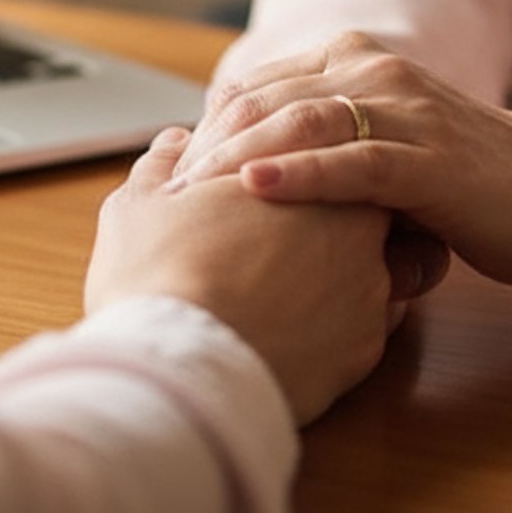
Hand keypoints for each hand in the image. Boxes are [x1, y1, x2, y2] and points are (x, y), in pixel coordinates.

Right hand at [86, 127, 430, 423]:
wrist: (175, 370)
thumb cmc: (157, 274)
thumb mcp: (142, 200)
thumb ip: (165, 162)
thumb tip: (175, 142)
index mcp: (311, 174)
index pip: (330, 156)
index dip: (296, 171)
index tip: (262, 191)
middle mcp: (357, 228)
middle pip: (359, 211)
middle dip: (325, 221)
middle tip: (273, 237)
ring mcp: (368, 294)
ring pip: (369, 272)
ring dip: (334, 276)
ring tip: (275, 289)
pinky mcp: (363, 356)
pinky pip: (361, 330)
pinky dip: (333, 329)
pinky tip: (288, 330)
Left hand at [173, 34, 511, 289]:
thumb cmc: (469, 184)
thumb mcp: (387, 154)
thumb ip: (331, 149)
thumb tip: (247, 181)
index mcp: (359, 64)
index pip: (261, 86)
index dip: (210, 126)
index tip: (165, 171)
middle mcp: (376, 72)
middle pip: (267, 98)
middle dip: (209, 144)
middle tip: (162, 193)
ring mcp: (406, 111)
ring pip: (301, 121)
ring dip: (238, 155)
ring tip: (191, 190)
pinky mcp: (431, 160)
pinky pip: (353, 162)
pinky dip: (297, 172)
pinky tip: (254, 187)